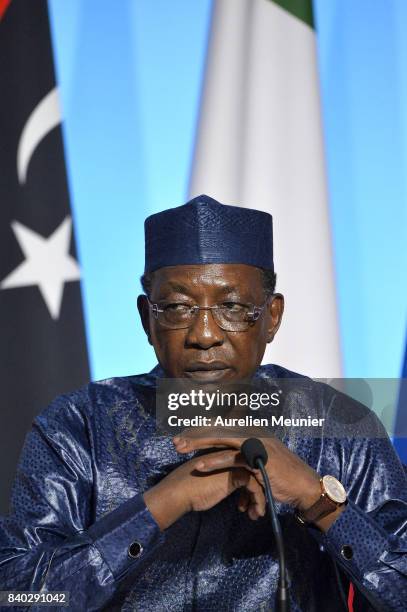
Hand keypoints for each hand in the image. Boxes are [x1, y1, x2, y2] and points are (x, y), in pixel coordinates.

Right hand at [143, 452, 265, 530]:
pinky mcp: (236, 473)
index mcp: (223, 454)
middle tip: (257, 508)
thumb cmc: (187, 490)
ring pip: (258, 478)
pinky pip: (255, 486)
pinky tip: (255, 513)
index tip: (248, 501)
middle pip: (255, 471)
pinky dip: (258, 501)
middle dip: (259, 490)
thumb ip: (218, 478)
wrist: (178, 492)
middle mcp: (230, 455)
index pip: (246, 466)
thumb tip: (223, 486)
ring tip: (256, 513)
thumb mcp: (207, 481)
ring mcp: (234, 462)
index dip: (249, 486)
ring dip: (260, 498)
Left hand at [172, 428, 320, 511]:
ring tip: (180, 449)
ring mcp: (256, 444)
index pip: (221, 427)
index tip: (183, 437)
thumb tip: (227, 457)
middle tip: (175, 442)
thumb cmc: (281, 476)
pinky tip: (200, 465)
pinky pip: (233, 458)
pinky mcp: (259, 459)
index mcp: (251, 431)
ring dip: (199, 444)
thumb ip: (243, 456)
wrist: (303, 486)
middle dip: (195, 435)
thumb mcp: (260, 461)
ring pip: (222, 440)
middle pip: (218, 430)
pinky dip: (215, 461)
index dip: (201, 431)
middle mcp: (252, 433)